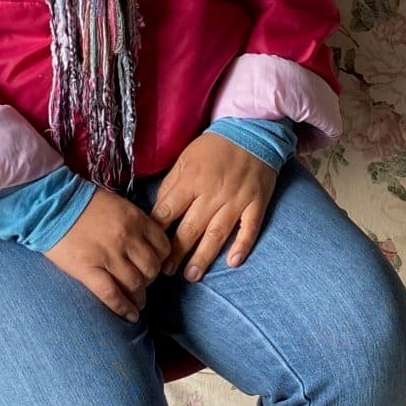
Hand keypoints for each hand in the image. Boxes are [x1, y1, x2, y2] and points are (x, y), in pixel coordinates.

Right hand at [43, 187, 167, 322]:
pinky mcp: (88, 270)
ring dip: (139, 297)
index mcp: (135, 219)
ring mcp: (108, 255)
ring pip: (135, 284)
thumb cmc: (81, 201)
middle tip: (145, 285)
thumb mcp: (116, 203)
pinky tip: (130, 316)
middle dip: (151, 280)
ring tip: (138, 303)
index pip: (162, 245)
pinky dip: (123, 308)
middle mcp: (127, 238)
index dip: (161, 259)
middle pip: (151, 268)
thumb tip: (143, 241)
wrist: (49, 203)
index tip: (156, 265)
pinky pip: (112, 294)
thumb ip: (133, 221)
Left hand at [152, 133, 277, 280]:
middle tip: (165, 272)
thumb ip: (171, 185)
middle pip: (190, 228)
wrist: (252, 130)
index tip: (148, 248)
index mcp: (191, 180)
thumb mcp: (184, 158)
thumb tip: (159, 212)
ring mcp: (236, 200)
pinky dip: (242, 246)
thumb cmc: (213, 147)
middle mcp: (213, 193)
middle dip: (176, 253)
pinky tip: (233, 263)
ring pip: (217, 234)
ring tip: (191, 275)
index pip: (169, 211)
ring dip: (203, 257)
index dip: (157, 232)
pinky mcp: (256, 203)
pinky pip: (250, 228)